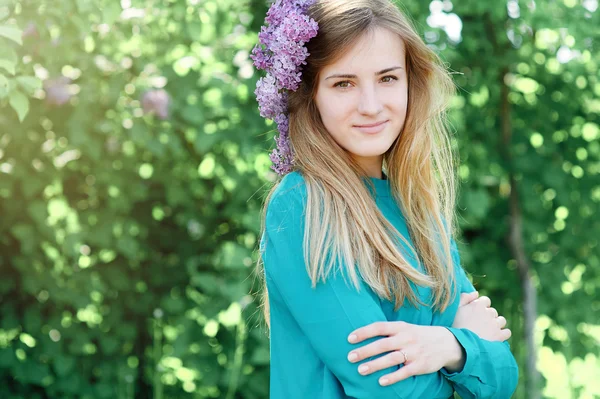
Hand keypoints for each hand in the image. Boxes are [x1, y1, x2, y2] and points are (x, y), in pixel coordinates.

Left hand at [346, 322, 463, 385]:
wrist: (446, 343)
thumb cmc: (418, 335)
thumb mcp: (405, 328)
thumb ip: (388, 331)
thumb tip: (364, 335)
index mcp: (400, 327)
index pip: (379, 327)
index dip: (364, 332)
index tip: (349, 339)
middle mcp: (406, 338)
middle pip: (383, 344)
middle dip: (365, 351)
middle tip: (350, 357)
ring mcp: (414, 352)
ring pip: (392, 358)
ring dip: (375, 365)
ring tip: (360, 370)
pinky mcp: (420, 365)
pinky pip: (405, 372)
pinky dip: (393, 377)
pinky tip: (381, 381)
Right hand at [452, 293, 510, 341]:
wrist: (458, 344)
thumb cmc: (454, 326)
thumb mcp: (456, 309)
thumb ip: (465, 298)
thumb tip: (476, 293)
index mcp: (478, 305)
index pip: (486, 300)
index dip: (481, 307)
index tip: (476, 314)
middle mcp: (488, 313)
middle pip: (493, 312)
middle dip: (488, 317)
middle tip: (479, 325)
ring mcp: (495, 324)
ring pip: (501, 321)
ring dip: (496, 324)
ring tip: (487, 332)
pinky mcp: (499, 336)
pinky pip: (507, 332)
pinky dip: (503, 334)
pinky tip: (495, 338)